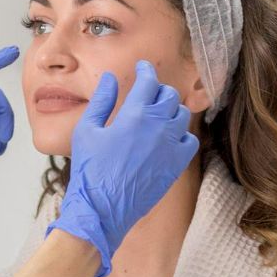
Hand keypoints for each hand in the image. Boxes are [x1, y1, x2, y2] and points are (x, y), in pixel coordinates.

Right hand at [47, 61, 198, 276]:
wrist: (102, 209)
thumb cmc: (90, 170)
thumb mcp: (87, 130)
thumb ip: (101, 101)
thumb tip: (110, 79)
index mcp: (134, 114)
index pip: (149, 81)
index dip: (146, 70)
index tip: (142, 68)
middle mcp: (158, 126)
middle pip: (169, 95)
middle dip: (158, 89)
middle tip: (148, 93)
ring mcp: (171, 146)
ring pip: (181, 115)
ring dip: (170, 109)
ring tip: (157, 113)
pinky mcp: (176, 165)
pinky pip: (189, 140)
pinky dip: (181, 134)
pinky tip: (168, 137)